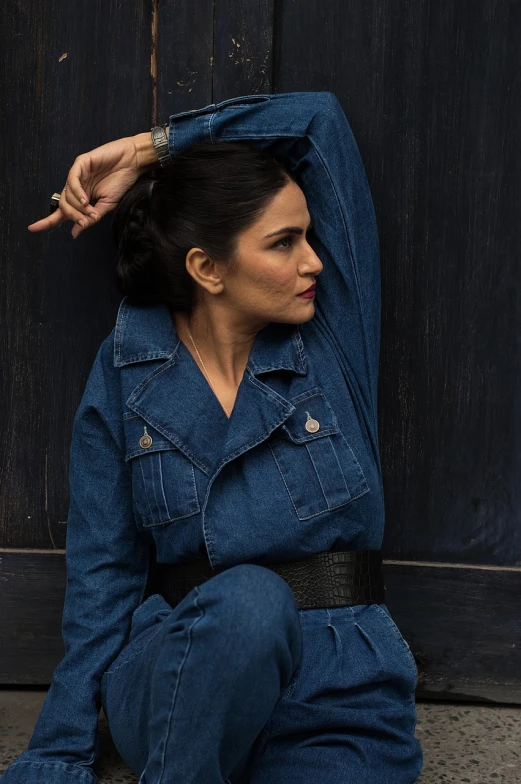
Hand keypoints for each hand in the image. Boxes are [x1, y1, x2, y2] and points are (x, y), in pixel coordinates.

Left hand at [28, 133, 156, 238]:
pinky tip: (86, 200)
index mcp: (82, 199)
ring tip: (90, 210)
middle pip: (63, 206)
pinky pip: (72, 180)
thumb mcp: (106, 206)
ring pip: (67, 195)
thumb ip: (90, 218)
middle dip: (72, 217)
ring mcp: (77, 175)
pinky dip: (77, 192)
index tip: (32, 229)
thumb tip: (75, 232)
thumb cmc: (121, 182)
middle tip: (84, 222)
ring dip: (77, 207)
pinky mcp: (81, 164)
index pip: (62, 212)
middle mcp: (76, 187)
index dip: (47, 221)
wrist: (132, 163)